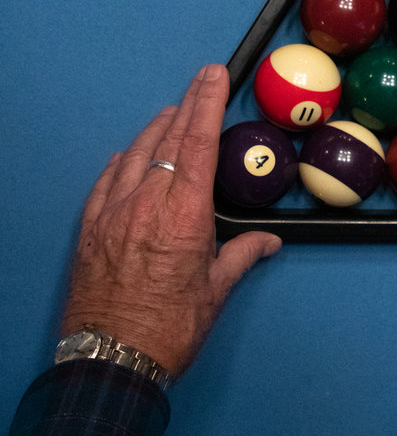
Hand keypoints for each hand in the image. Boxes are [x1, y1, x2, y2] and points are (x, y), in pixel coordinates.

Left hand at [61, 64, 281, 376]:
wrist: (110, 360)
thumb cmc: (171, 327)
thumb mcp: (216, 291)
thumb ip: (243, 255)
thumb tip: (269, 242)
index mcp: (184, 216)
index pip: (198, 144)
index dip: (206, 104)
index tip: (213, 75)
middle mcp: (146, 204)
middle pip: (168, 140)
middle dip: (188, 104)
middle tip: (201, 79)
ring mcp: (112, 214)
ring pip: (135, 155)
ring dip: (156, 129)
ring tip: (171, 111)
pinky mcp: (89, 229)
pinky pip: (105, 182)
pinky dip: (121, 162)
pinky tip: (127, 154)